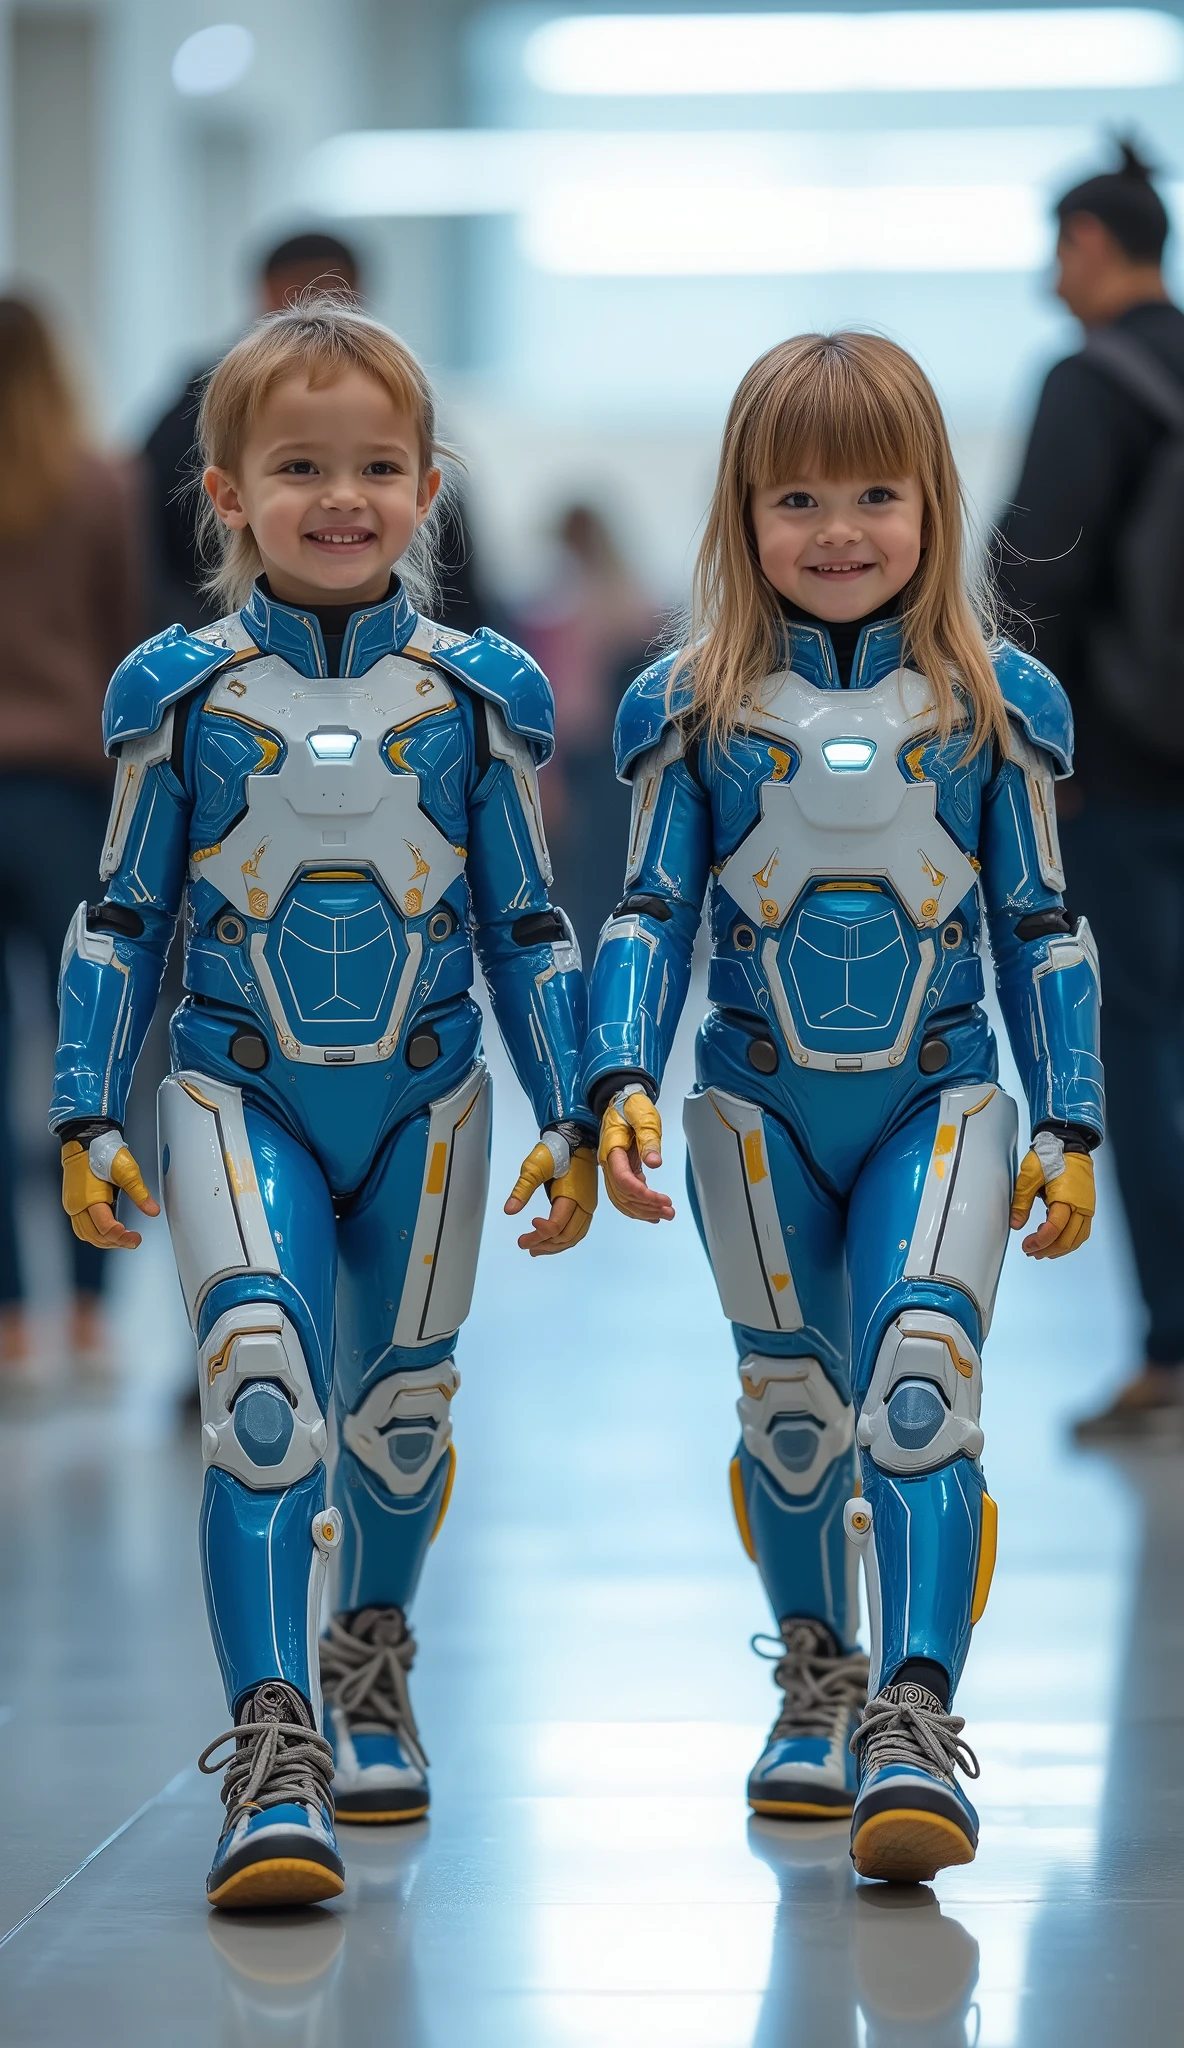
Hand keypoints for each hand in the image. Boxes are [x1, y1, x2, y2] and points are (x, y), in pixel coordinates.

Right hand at [61, 1135, 159, 1249]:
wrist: (85, 1138)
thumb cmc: (102, 1151)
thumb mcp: (127, 1171)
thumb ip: (140, 1193)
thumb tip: (152, 1210)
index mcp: (89, 1197)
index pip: (105, 1228)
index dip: (122, 1237)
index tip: (135, 1238)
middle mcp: (77, 1204)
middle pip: (94, 1236)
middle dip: (115, 1242)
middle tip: (132, 1241)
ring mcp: (72, 1204)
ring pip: (85, 1234)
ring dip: (103, 1241)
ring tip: (121, 1239)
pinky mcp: (72, 1201)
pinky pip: (80, 1226)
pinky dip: (93, 1234)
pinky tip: (106, 1232)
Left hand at [505, 1135, 597, 1255]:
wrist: (576, 1139)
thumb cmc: (556, 1150)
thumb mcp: (534, 1167)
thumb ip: (522, 1189)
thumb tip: (510, 1210)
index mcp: (572, 1195)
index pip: (557, 1225)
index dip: (540, 1232)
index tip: (528, 1227)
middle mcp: (584, 1204)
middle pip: (565, 1236)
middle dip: (543, 1243)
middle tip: (523, 1243)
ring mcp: (588, 1206)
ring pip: (574, 1237)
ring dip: (554, 1247)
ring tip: (535, 1250)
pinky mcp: (587, 1206)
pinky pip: (579, 1231)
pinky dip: (565, 1241)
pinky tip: (551, 1243)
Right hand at [598, 1090, 674, 1223]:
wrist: (621, 1099)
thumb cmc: (631, 1106)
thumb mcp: (644, 1119)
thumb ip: (648, 1140)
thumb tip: (654, 1162)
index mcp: (612, 1151)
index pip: (623, 1181)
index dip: (642, 1194)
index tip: (661, 1199)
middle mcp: (609, 1163)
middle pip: (623, 1195)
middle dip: (646, 1207)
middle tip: (669, 1212)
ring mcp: (613, 1167)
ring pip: (622, 1198)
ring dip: (643, 1210)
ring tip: (664, 1215)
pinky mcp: (621, 1168)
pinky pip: (624, 1193)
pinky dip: (637, 1205)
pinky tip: (651, 1210)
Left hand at [1010, 1134, 1094, 1259]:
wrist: (1069, 1143)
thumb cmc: (1050, 1155)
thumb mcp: (1029, 1176)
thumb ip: (1021, 1202)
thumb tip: (1015, 1223)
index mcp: (1066, 1198)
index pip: (1054, 1229)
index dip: (1039, 1242)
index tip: (1026, 1245)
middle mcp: (1081, 1206)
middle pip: (1067, 1240)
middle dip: (1047, 1249)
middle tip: (1031, 1251)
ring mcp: (1087, 1207)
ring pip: (1078, 1239)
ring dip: (1060, 1249)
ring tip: (1042, 1251)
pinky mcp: (1088, 1206)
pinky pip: (1082, 1231)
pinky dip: (1070, 1240)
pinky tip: (1057, 1240)